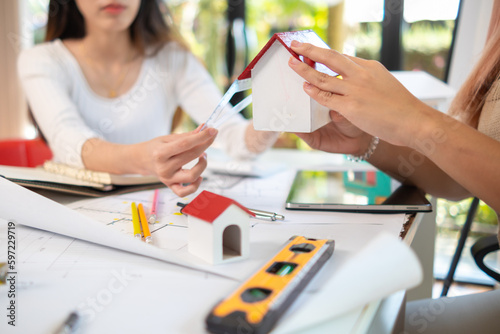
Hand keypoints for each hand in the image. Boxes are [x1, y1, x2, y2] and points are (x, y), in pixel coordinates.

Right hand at [141, 126, 217, 196]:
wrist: (142, 161)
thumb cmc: (156, 148)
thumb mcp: (167, 138)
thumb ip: (187, 135)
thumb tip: (205, 128)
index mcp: (160, 153)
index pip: (185, 143)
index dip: (201, 136)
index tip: (212, 130)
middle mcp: (164, 167)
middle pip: (191, 156)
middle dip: (205, 145)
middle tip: (210, 138)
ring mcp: (167, 179)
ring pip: (191, 176)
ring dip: (203, 165)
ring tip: (204, 157)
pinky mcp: (171, 186)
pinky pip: (184, 192)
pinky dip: (195, 186)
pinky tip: (199, 176)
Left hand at [288, 41, 429, 147]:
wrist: (415, 122)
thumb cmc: (402, 107)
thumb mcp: (385, 83)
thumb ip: (369, 79)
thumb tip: (356, 79)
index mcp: (370, 67)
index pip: (343, 57)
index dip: (325, 55)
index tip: (313, 52)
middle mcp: (361, 74)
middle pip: (330, 58)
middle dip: (310, 50)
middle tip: (295, 46)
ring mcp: (355, 90)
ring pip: (323, 77)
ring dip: (304, 70)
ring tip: (292, 64)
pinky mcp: (351, 107)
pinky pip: (326, 97)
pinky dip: (313, 92)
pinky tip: (305, 88)